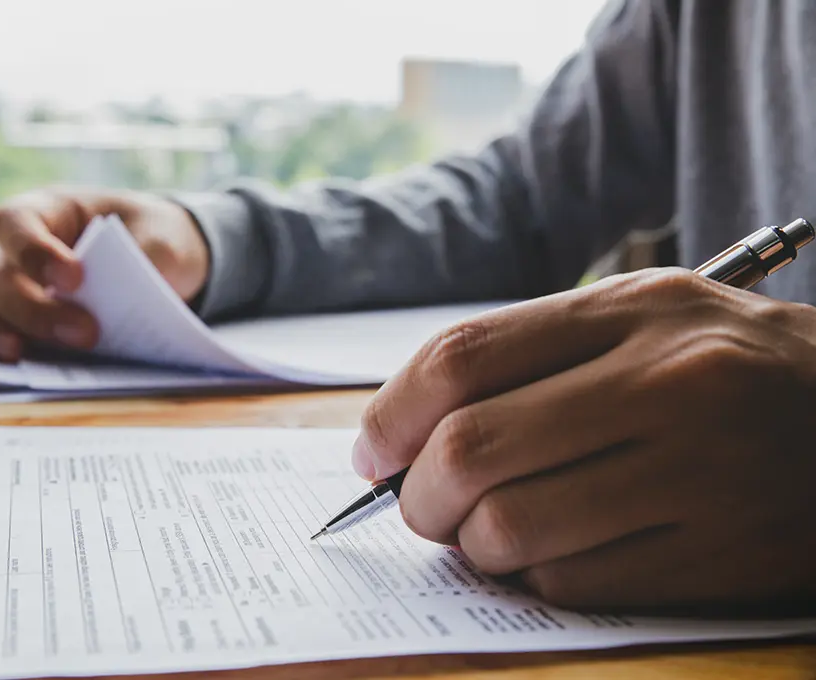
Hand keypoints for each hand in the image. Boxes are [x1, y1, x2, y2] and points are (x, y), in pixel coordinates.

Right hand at [0, 187, 209, 360]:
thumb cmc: (151, 238)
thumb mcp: (165, 238)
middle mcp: (12, 249)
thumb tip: (131, 296)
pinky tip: (17, 370)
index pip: (15, 223)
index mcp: (47, 210)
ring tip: (21, 357)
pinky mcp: (8, 325)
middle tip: (86, 334)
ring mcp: (4, 288)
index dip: (34, 252)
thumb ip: (151, 260)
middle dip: (34, 310)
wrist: (157, 261)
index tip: (75, 279)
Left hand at [352, 268, 815, 611]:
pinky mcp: (721, 554)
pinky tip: (554, 555)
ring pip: (511, 527)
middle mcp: (666, 382)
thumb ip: (525, 362)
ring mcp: (699, 472)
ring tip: (487, 532)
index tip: (373, 453)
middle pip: (471, 447)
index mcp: (631, 310)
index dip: (390, 413)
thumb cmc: (724, 368)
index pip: (462, 357)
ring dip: (472, 545)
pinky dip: (535, 579)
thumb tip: (401, 436)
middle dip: (417, 495)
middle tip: (420, 506)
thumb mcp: (638, 321)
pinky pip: (572, 583)